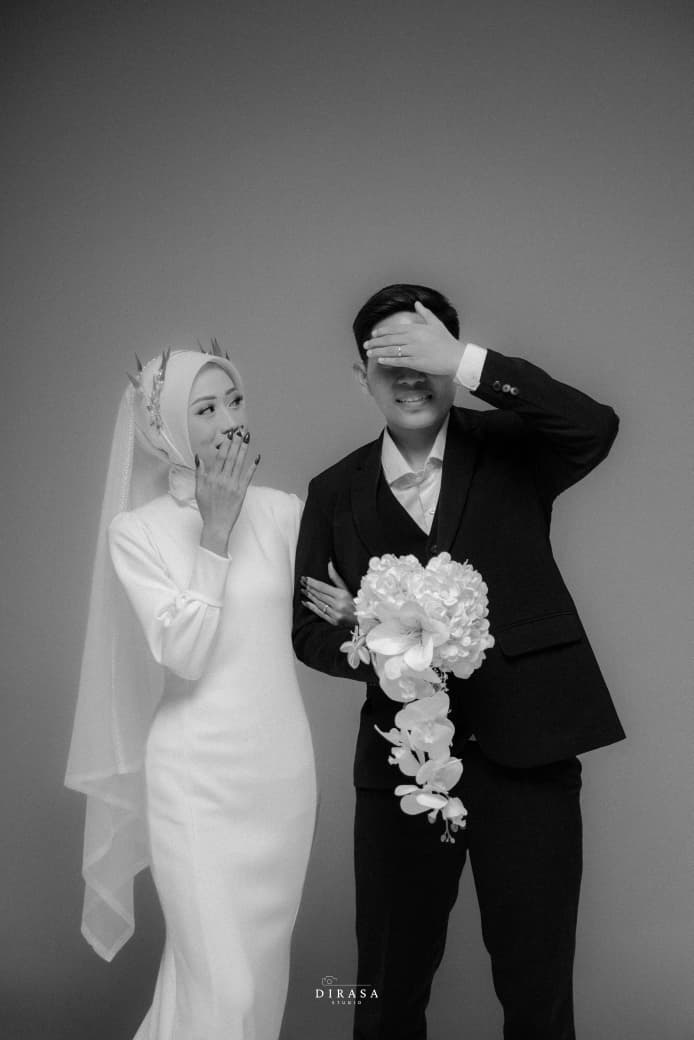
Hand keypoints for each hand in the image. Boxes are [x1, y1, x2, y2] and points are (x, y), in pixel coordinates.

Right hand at [196, 430, 259, 555]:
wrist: (216, 525)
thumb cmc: (207, 508)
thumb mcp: (199, 490)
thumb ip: (200, 473)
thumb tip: (199, 457)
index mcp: (212, 478)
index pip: (219, 457)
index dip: (225, 444)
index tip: (229, 435)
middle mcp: (223, 479)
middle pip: (230, 457)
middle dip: (236, 443)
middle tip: (240, 431)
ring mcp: (233, 485)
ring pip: (239, 463)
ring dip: (243, 450)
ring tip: (247, 438)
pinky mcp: (241, 492)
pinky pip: (248, 476)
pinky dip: (253, 466)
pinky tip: (257, 457)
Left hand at [301, 560, 356, 626]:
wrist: (363, 619)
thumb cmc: (356, 601)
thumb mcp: (347, 589)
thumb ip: (336, 578)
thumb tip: (329, 563)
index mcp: (342, 595)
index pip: (323, 587)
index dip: (313, 582)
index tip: (305, 578)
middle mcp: (338, 604)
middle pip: (319, 594)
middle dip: (309, 587)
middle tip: (301, 582)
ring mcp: (335, 614)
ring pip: (318, 603)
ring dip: (309, 596)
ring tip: (303, 590)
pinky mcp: (333, 621)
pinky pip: (320, 613)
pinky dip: (312, 607)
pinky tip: (305, 602)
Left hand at [363, 301, 462, 376]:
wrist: (456, 356)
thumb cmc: (447, 341)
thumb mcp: (436, 323)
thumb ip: (425, 313)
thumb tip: (417, 303)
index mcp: (417, 329)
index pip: (395, 329)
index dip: (382, 332)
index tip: (373, 335)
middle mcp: (413, 338)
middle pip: (390, 339)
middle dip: (375, 342)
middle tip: (365, 345)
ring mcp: (414, 351)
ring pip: (392, 350)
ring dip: (378, 351)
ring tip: (369, 353)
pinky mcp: (416, 362)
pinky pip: (399, 361)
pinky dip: (388, 360)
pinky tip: (380, 360)